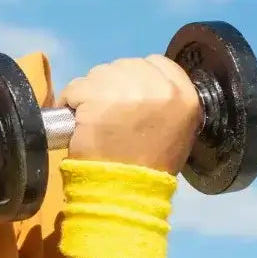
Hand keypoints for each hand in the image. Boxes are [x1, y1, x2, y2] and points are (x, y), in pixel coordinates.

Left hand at [56, 55, 202, 175]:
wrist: (127, 194)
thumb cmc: (150, 167)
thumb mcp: (177, 129)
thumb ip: (165, 100)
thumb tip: (141, 83)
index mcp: (185, 95)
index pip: (156, 63)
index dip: (137, 77)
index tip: (128, 97)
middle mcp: (159, 87)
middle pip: (125, 66)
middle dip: (112, 85)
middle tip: (109, 114)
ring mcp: (127, 90)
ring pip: (99, 74)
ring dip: (91, 93)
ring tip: (96, 121)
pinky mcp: (97, 98)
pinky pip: (76, 88)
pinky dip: (71, 102)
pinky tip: (79, 122)